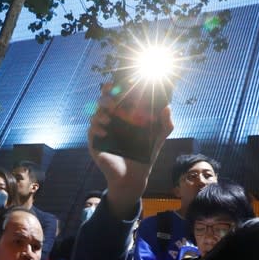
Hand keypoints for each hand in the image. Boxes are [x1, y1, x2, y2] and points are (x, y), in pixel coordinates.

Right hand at [87, 83, 172, 216]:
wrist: (134, 177)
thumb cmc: (145, 155)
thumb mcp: (158, 138)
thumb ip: (165, 123)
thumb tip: (167, 107)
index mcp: (124, 116)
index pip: (117, 97)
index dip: (114, 88)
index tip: (116, 83)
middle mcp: (111, 121)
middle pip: (102, 102)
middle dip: (105, 97)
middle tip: (112, 100)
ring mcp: (102, 132)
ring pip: (94, 115)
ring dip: (100, 113)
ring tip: (108, 117)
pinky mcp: (95, 144)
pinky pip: (91, 132)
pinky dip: (96, 129)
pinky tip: (105, 132)